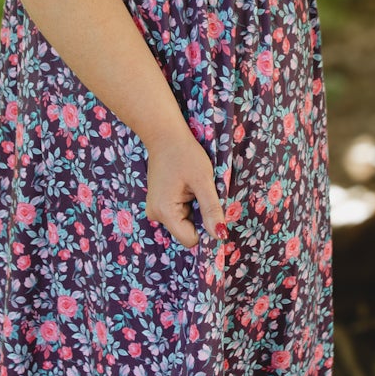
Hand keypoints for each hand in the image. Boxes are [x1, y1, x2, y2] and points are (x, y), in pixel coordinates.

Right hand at [145, 129, 225, 248]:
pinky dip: (187, 205)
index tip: (210, 209)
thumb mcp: (203, 181)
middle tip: (200, 193)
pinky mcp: (158, 204)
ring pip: (184, 223)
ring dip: (194, 209)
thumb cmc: (185, 154)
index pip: (190, 240)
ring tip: (192, 188)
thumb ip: (211, 210)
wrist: (165, 135)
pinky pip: (179, 215)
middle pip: (186, 232)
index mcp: (164, 212)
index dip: (205, 229)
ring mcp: (154, 210)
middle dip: (199, 217)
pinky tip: (186, 187)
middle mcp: (155, 215)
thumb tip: (220, 236)